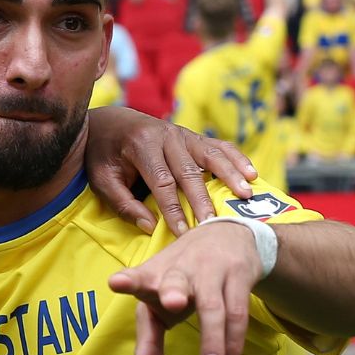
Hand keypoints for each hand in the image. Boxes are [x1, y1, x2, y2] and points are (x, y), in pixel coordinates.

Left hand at [85, 108, 256, 235]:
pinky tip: (251, 174)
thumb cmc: (103, 155)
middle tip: (215, 224)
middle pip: (189, 172)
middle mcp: (166, 136)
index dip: (173, 210)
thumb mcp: (102, 179)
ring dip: (230, 175)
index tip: (183, 234)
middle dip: (203, 200)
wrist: (109, 120)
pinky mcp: (193, 136)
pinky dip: (236, 158)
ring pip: (211, 155)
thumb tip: (150, 226)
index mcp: (142, 145)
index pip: (162, 182)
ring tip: (246, 194)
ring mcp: (183, 134)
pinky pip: (218, 146)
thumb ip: (123, 203)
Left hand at [108, 219, 262, 354]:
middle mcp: (180, 270)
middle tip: (172, 304)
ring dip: (213, 339)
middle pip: (176, 282)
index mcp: (153, 276)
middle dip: (173, 292)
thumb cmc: (179, 279)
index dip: (128, 280)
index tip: (116, 282)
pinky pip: (238, 312)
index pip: (138, 277)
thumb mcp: (158, 305)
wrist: (226, 236)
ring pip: (214, 305)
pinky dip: (233, 342)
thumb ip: (148, 344)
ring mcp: (211, 270)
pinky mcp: (238, 275)